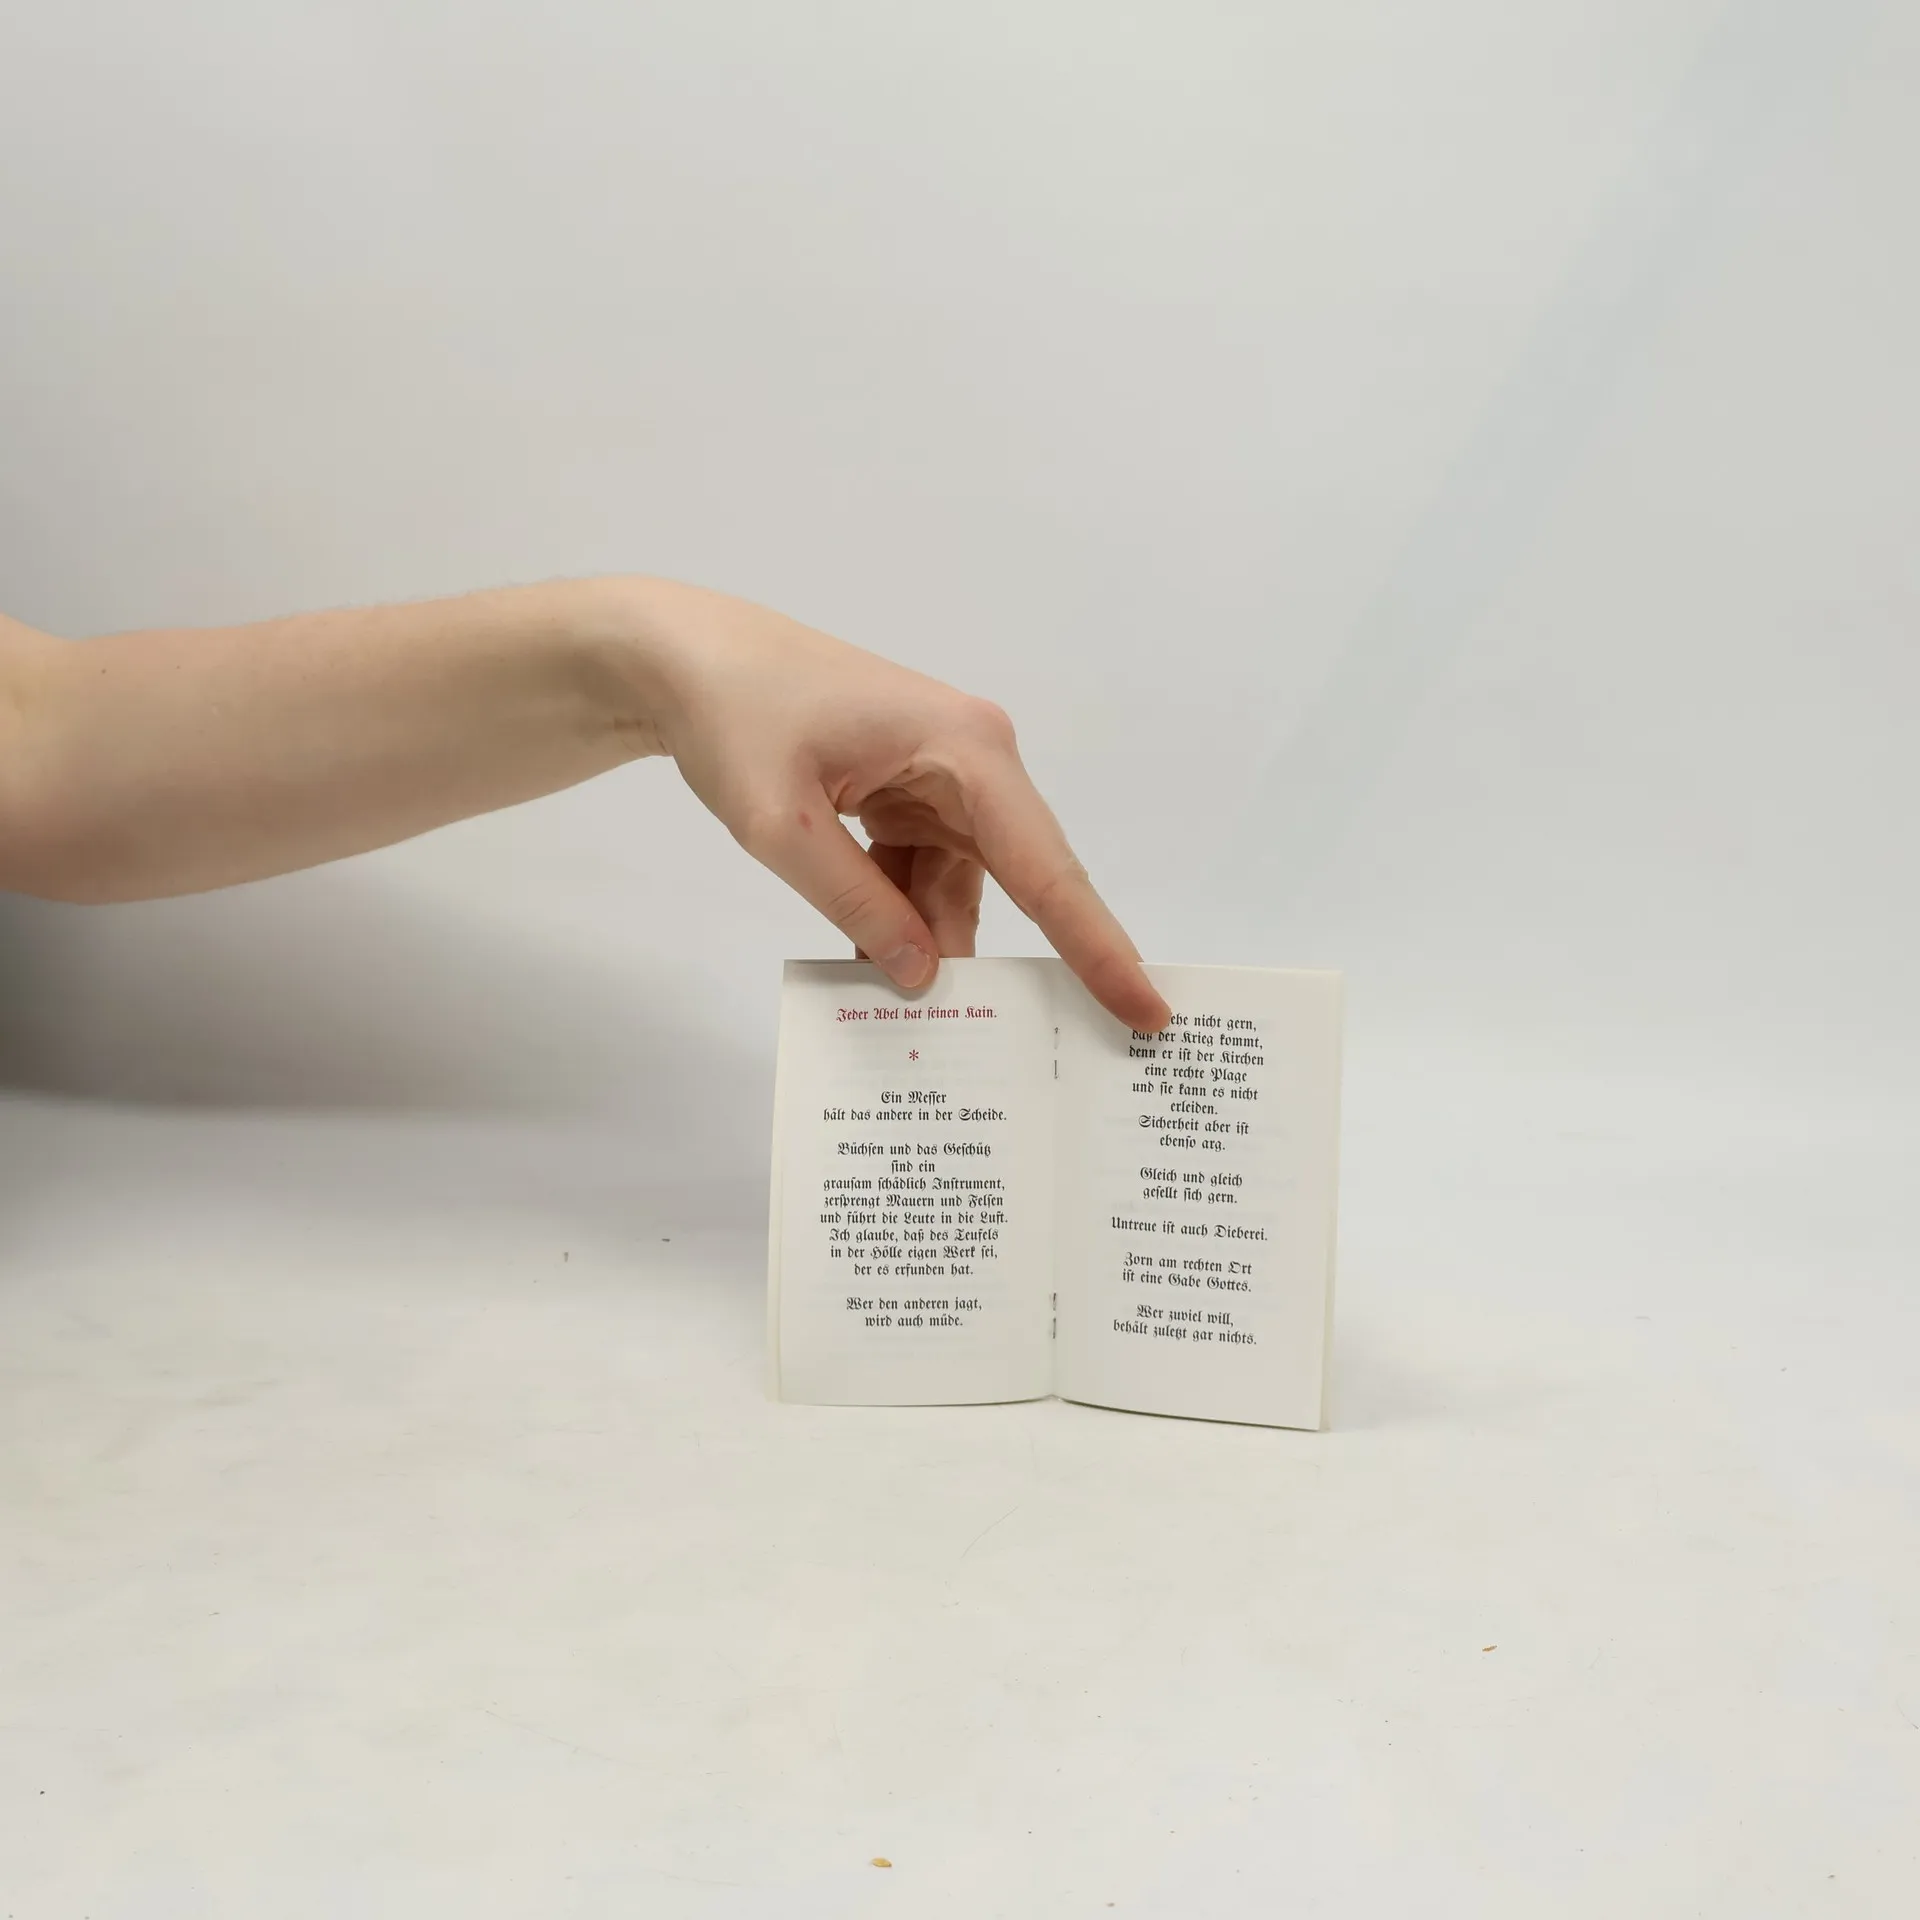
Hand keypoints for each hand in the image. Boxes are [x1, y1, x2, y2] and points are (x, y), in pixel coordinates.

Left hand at [627, 579, 1170, 1032]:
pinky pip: (926, 874)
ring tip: (909, 1004)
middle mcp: (976, 761)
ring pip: (964, 887)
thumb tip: (921, 976)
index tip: (1147, 1008)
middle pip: (1020, 881)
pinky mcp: (912, 794)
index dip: (1098, 946)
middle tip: (1041, 1043)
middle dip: (1021, 957)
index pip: (1048, 866)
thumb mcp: (781, 825)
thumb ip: (857, 903)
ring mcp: (945, 778)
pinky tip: (872, 956)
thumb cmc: (735, 718)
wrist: (685, 658)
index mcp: (968, 749)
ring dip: (931, 940)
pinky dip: (901, 916)